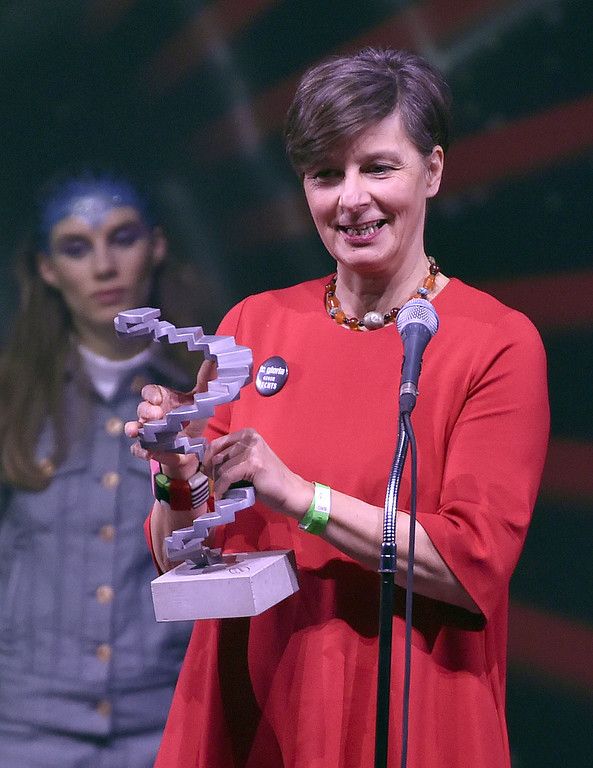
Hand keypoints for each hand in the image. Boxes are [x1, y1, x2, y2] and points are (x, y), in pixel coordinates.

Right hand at [125, 359, 217, 478]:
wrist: (194, 448)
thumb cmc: (194, 418)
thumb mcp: (201, 400)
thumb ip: (206, 380)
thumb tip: (214, 359)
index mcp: (163, 400)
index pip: (149, 392)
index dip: (151, 394)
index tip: (159, 398)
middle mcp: (152, 415)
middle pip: (141, 408)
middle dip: (146, 410)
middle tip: (158, 414)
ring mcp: (148, 432)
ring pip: (133, 427)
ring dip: (134, 428)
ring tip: (137, 431)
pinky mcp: (148, 449)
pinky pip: (137, 449)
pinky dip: (141, 450)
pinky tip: (148, 452)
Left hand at [202, 428, 312, 518]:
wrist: (289, 491)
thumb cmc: (267, 479)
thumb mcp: (247, 462)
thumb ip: (231, 458)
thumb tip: (205, 465)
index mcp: (248, 434)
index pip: (217, 443)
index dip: (207, 459)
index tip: (205, 472)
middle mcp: (250, 438)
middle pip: (218, 456)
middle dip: (212, 472)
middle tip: (213, 485)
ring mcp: (252, 450)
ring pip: (221, 468)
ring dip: (218, 483)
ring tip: (221, 492)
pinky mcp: (253, 464)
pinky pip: (227, 477)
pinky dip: (222, 488)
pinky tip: (222, 496)